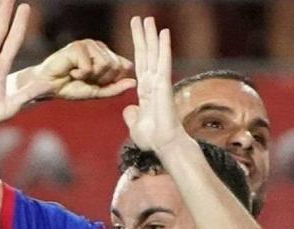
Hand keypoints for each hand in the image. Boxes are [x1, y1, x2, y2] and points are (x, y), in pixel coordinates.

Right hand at [28, 39, 135, 100]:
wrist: (48, 87)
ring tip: (77, 74)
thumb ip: (115, 88)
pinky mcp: (78, 46)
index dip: (111, 80)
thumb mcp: (97, 91)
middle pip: (116, 66)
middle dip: (101, 79)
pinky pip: (89, 67)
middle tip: (85, 79)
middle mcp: (100, 47)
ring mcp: (89, 44)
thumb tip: (134, 83)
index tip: (96, 82)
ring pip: (105, 64)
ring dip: (90, 76)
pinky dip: (80, 75)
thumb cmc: (71, 88)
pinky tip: (70, 71)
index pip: (124, 66)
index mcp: (106, 54)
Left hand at [121, 17, 189, 154]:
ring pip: (155, 54)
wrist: (163, 145)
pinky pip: (163, 62)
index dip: (136, 49)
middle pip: (146, 55)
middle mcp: (153, 83)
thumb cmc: (153, 138)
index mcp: (145, 91)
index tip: (134, 35)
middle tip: (140, 18)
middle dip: (142, 36)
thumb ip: (132, 115)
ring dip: (152, 36)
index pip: (139, 65)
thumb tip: (129, 108)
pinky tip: (164, 32)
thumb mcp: (135, 125)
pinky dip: (164, 47)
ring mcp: (159, 82)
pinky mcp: (164, 85)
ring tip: (149, 19)